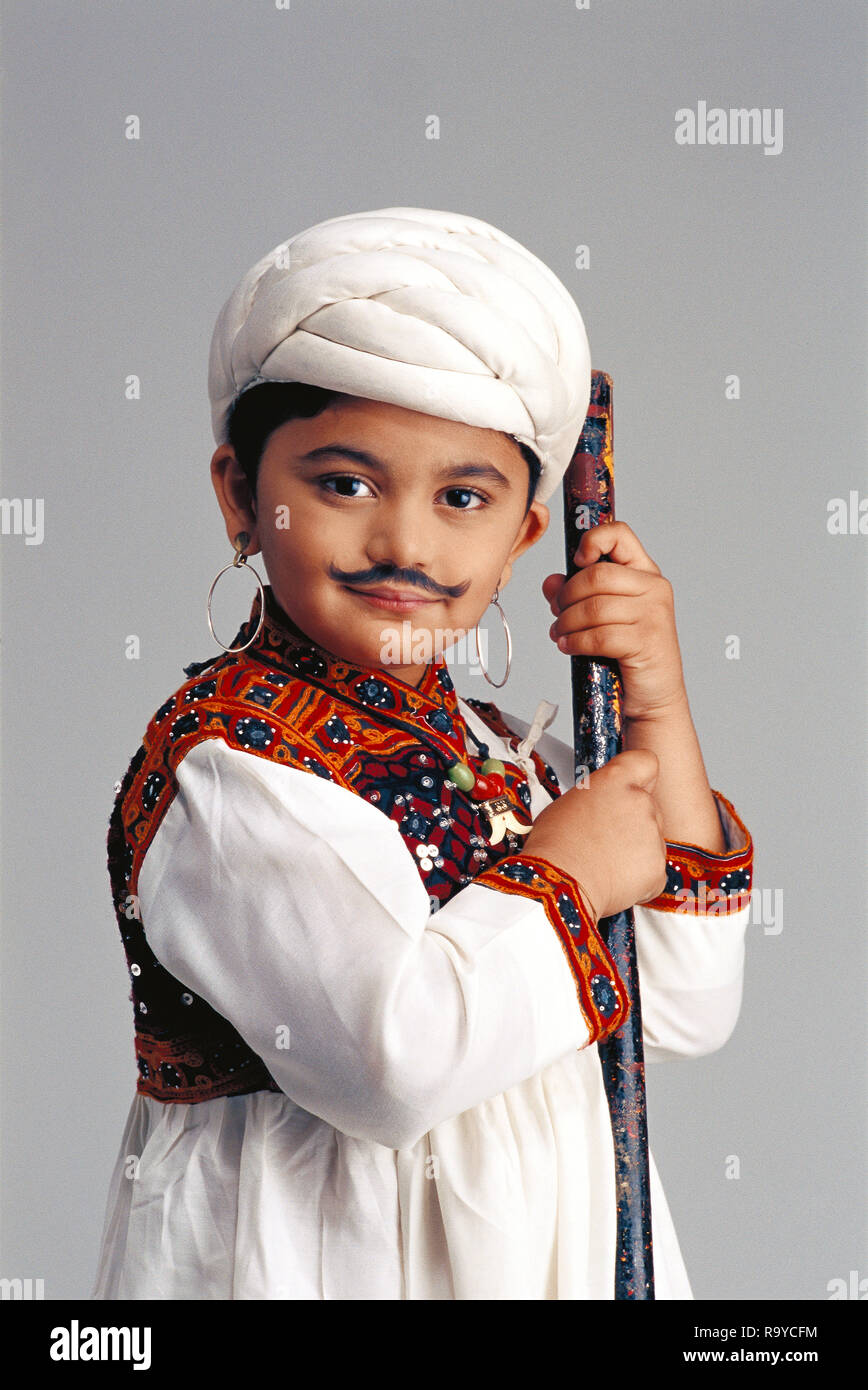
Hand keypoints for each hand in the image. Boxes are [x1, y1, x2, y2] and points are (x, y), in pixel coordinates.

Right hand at [522, 749, 667, 920]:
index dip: (642, 776)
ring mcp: (653, 835)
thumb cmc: (554, 846)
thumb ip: (596, 797)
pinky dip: (639, 879)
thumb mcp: (568, 804)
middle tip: (605, 839)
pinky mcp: (658, 867)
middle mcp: (640, 801)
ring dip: (635, 851)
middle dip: (633, 823)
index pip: (646, 762)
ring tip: (603, 863)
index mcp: (616, 780)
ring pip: (651, 840)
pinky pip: (653, 871)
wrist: (560, 884)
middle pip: (649, 806)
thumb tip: (600, 808)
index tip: (634, 787)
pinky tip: (612, 881)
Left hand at [542, 520, 687, 722]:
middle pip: (597, 576)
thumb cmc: (626, 654)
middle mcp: (654, 588)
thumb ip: (575, 594)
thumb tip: (550, 582)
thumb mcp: (600, 617)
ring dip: (567, 623)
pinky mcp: (646, 642)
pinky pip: (599, 636)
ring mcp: (654, 615)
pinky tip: (569, 647)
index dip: (592, 540)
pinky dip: (576, 642)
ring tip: (561, 634)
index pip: (620, 534)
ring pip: (594, 608)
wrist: (652, 696)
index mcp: (645, 573)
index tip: (577, 562)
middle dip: (566, 596)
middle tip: (557, 613)